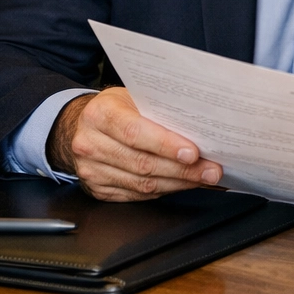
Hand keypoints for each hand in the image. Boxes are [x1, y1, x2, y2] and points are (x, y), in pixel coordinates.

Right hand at [47, 87, 222, 201]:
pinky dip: (165, 191)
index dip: (166, 145)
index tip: (193, 153)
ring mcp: (91, 170)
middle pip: (142, 163)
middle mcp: (90, 144)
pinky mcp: (97, 189)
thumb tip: (200, 128)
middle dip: (183, 170)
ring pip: (142, 184)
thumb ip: (159, 111)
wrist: (82, 126)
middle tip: (212, 170)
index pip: (135, 133)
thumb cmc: (116, 108)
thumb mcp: (133, 97)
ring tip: (204, 178)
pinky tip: (183, 184)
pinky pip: (137, 195)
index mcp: (99, 114)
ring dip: (178, 183)